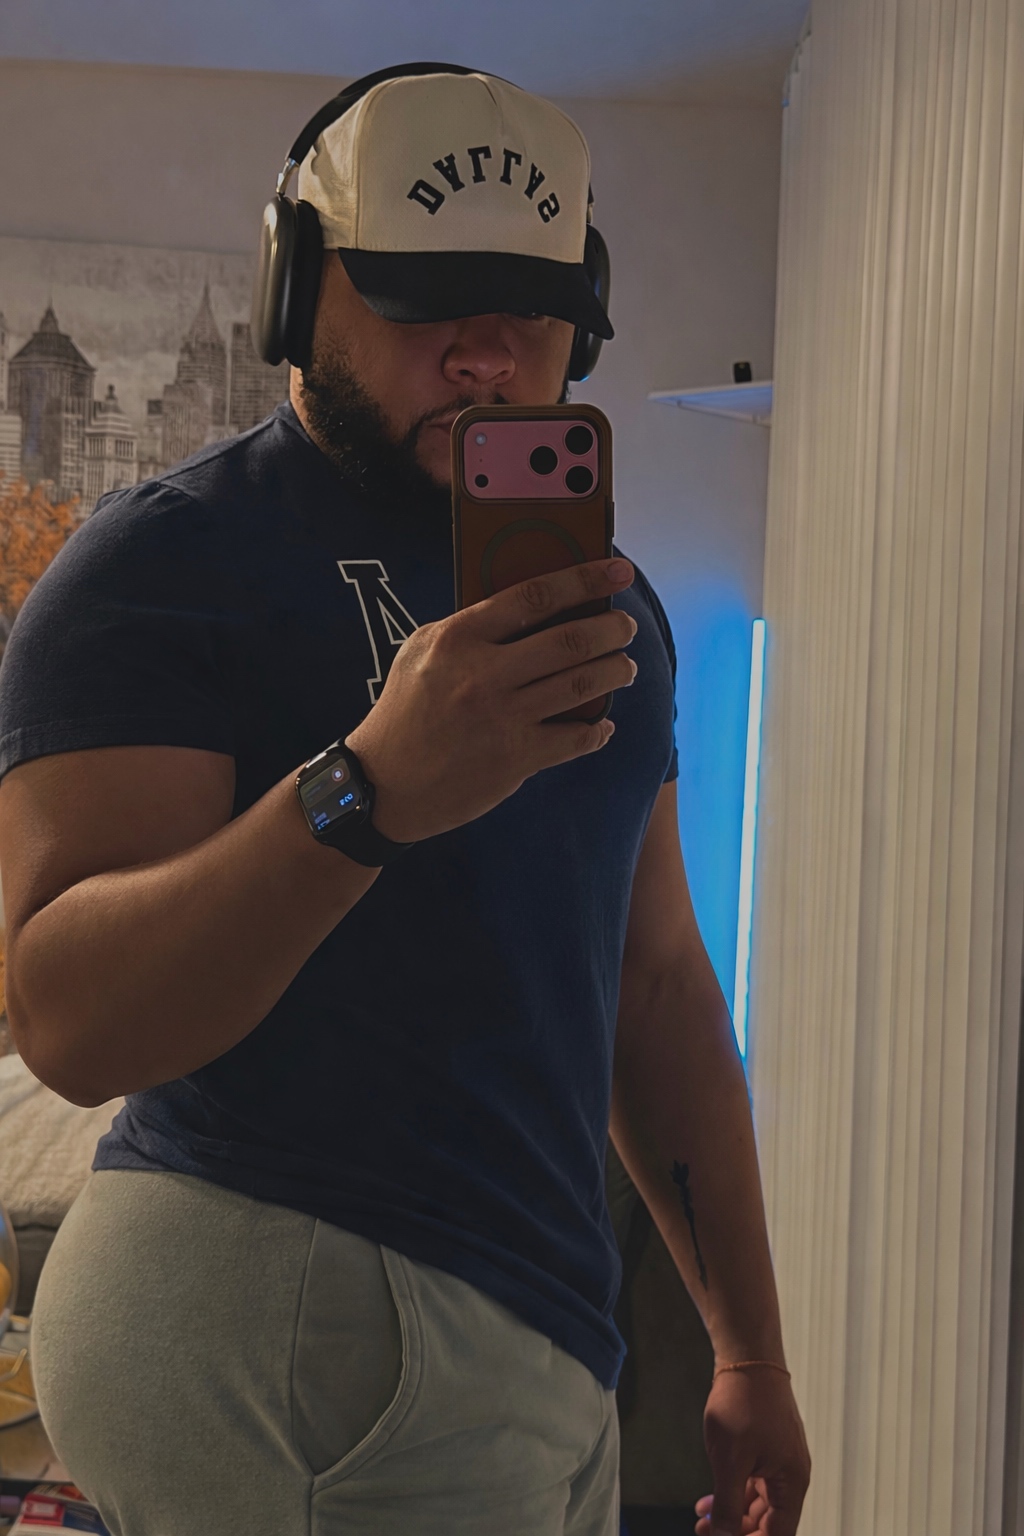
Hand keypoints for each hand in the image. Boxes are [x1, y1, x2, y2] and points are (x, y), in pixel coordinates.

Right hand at [345, 557, 637, 843]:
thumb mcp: (421, 651)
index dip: (583, 579)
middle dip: (611, 629)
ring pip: (581, 685)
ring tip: (625, 667)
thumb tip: (533, 606)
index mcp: (459, 638)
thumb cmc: (404, 710)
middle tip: (625, 626)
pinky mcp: (515, 759)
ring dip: (615, 671)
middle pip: (570, 640)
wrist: (385, 783)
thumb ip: (470, 627)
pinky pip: (575, 738)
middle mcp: (484, 674)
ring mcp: (503, 718)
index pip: (534, 597)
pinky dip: (597, 729)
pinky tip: (603, 724)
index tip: (617, 571)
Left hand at [695, 1368, 809, 1535]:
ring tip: (702, 1518)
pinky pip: (752, 1482)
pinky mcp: (766, 1447)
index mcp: (792, 1483)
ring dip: (731, 1514)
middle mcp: (791, 1475)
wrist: (747, 1356)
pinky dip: (732, 1492)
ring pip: (757, 1503)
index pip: (778, 1534)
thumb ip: (728, 1505)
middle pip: (768, 1522)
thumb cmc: (744, 1402)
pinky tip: (708, 1499)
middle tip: (704, 1532)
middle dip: (736, 1530)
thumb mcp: (730, 1460)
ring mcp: (779, 1460)